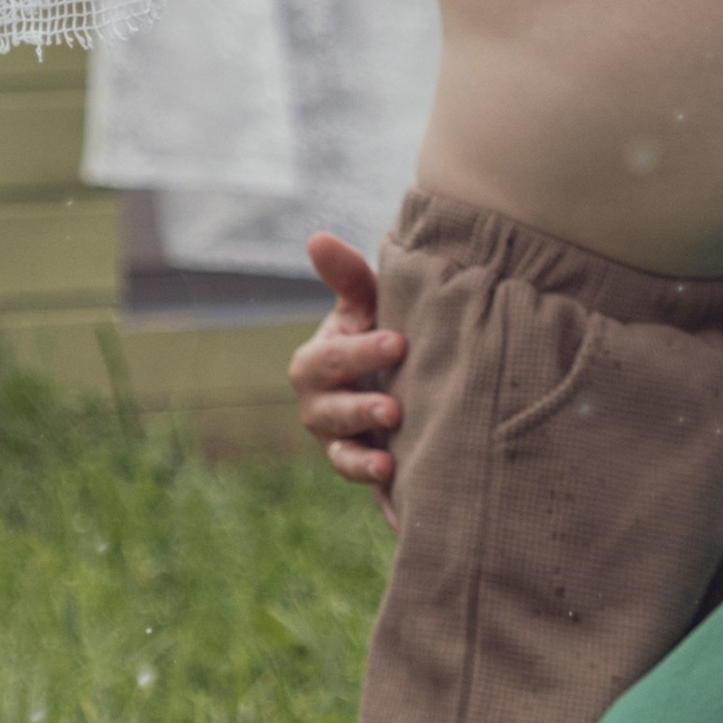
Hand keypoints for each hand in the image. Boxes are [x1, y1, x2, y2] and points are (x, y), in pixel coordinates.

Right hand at [288, 232, 404, 532]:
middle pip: (329, 408)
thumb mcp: (370, 302)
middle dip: (360, 407)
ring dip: (361, 456)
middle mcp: (320, 401)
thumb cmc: (385, 327)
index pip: (333, 356)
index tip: (400, 342)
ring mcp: (336, 436)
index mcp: (320, 358)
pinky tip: (394, 484)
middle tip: (395, 407)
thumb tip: (317, 238)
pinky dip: (371, 482)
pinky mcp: (358, 462)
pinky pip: (357, 477)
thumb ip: (348, 276)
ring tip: (387, 461)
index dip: (362, 351)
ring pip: (340, 450)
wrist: (405, 372)